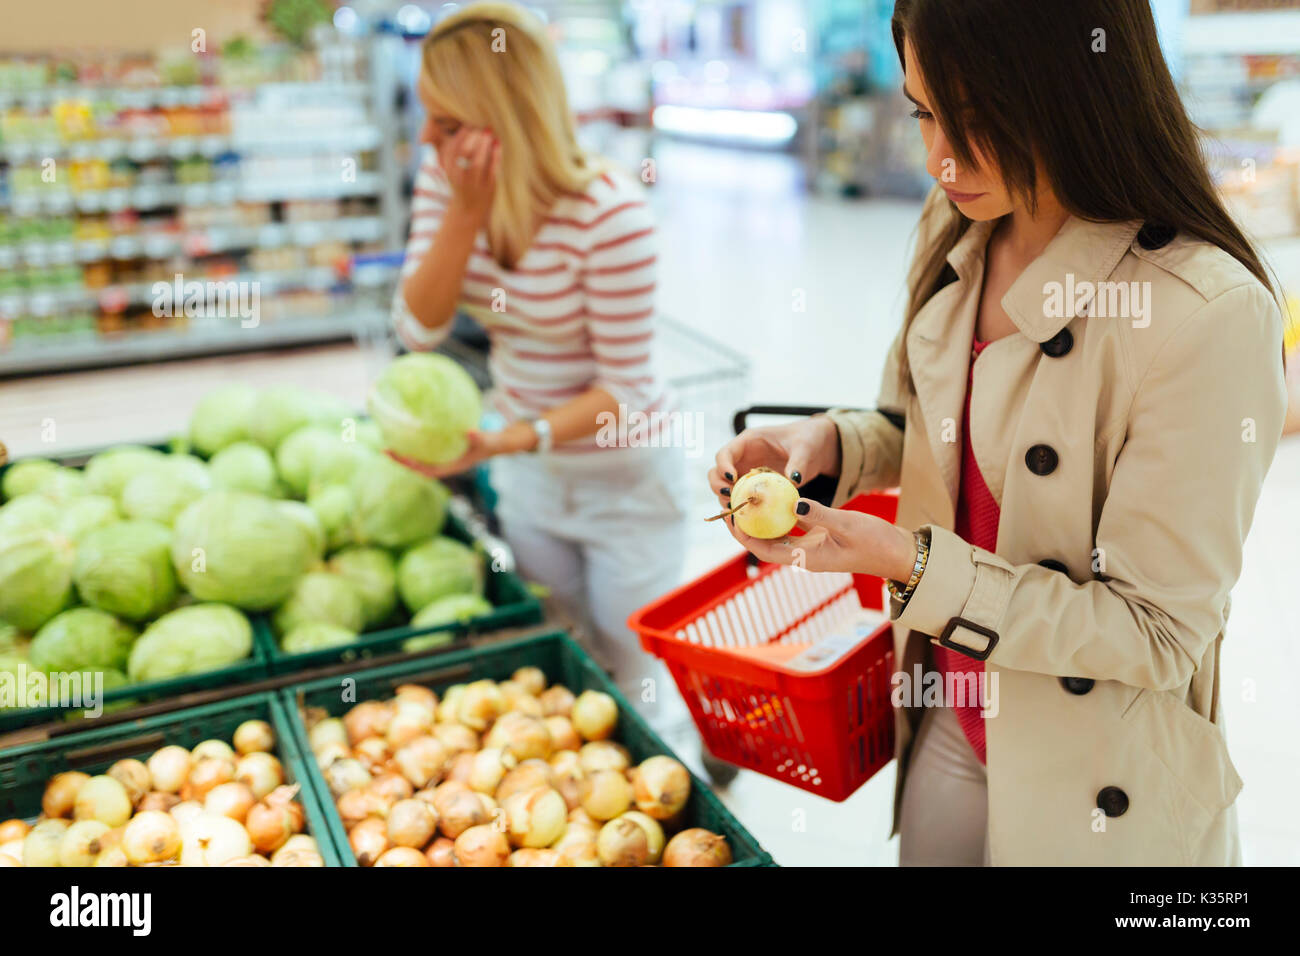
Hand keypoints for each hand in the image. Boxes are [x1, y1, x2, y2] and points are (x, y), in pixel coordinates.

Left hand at [386, 423, 533, 478]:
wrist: (500, 444)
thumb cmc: (494, 444)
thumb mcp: (489, 441)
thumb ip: (481, 438)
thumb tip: (469, 432)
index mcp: (452, 466)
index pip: (428, 470)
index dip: (412, 466)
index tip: (398, 459)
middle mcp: (444, 462)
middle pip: (418, 465)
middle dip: (402, 460)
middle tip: (385, 449)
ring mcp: (444, 456)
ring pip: (421, 455)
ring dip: (406, 449)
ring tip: (390, 437)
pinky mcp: (445, 447)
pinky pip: (427, 444)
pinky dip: (417, 438)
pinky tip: (410, 425)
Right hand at [438, 127, 499, 224]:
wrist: (469, 211)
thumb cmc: (462, 183)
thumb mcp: (454, 169)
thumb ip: (458, 152)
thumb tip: (468, 126)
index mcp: (449, 171)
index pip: (451, 150)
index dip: (460, 136)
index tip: (468, 124)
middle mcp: (459, 178)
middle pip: (463, 154)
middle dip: (471, 137)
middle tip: (480, 125)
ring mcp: (474, 184)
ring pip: (477, 163)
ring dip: (483, 145)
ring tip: (488, 131)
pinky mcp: (488, 188)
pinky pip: (492, 170)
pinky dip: (495, 156)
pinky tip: (498, 144)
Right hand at [707, 416, 840, 509]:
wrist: (816, 446)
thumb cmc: (808, 439)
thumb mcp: (805, 448)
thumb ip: (798, 462)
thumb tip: (793, 480)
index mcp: (748, 442)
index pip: (725, 453)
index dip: (723, 466)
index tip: (732, 478)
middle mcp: (742, 458)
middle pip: (717, 472)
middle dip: (718, 486)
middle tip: (729, 498)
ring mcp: (746, 473)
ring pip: (725, 487)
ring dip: (726, 500)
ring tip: (737, 510)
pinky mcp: (753, 486)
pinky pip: (741, 497)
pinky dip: (740, 507)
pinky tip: (747, 518)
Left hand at [722, 497, 916, 581]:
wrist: (898, 554)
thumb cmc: (876, 542)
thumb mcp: (847, 524)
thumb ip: (819, 513)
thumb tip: (793, 501)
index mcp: (807, 558)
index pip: (764, 550)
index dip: (744, 536)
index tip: (731, 518)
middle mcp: (804, 556)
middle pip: (764, 543)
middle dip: (746, 527)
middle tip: (731, 505)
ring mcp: (811, 549)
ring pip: (776, 536)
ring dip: (760, 521)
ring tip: (746, 500)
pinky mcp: (818, 540)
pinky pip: (792, 529)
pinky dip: (780, 516)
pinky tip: (773, 499)